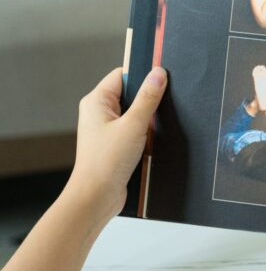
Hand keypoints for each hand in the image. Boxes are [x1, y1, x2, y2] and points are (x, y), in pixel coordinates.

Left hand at [67, 67, 167, 220]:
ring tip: (153, 129)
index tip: (163, 77)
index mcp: (96, 101)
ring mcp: (106, 128)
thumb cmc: (106, 162)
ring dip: (147, 119)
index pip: (122, 75)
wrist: (97, 196)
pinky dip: (145, 133)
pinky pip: (135, 129)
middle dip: (148, 100)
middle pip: (130, 93)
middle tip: (161, 107)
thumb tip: (159, 74)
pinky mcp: (114, 143)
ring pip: (134, 113)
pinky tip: (152, 141)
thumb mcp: (134, 125)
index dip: (143, 75)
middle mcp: (98, 112)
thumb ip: (148, 98)